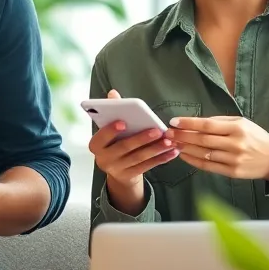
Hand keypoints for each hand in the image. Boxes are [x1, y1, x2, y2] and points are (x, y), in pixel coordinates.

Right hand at [88, 90, 179, 206]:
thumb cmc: (114, 143)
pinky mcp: (130, 176)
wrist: (117, 169)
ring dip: (155, 149)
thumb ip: (112, 111)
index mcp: (96, 145)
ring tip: (169, 141)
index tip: (124, 122)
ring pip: (138, 158)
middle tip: (156, 130)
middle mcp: (103, 159)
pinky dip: (161, 159)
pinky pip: (147, 166)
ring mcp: (117, 169)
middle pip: (123, 147)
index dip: (111, 130)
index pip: (101, 138)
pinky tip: (172, 152)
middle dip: (141, 139)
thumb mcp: (110, 130)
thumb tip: (113, 93)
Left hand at [168, 115, 268, 180]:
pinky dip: (193, 161)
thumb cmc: (255, 137)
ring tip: (172, 143)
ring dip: (185, 148)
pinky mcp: (232, 172)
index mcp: (238, 128)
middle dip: (182, 136)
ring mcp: (233, 159)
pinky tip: (184, 155)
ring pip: (203, 154)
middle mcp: (235, 144)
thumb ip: (219, 122)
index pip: (207, 124)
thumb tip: (195, 122)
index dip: (188, 123)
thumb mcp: (242, 123)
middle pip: (202, 140)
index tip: (174, 122)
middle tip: (168, 133)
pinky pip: (208, 166)